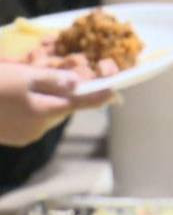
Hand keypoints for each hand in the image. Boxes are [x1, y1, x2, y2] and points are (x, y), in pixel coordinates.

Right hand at [0, 64, 114, 146]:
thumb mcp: (22, 76)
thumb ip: (52, 79)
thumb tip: (77, 83)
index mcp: (43, 112)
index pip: (79, 103)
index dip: (97, 96)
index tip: (115, 92)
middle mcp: (38, 129)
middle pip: (63, 108)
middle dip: (63, 94)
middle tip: (50, 78)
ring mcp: (26, 137)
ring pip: (49, 114)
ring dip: (48, 101)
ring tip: (29, 86)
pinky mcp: (15, 139)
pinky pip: (34, 121)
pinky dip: (34, 109)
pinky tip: (19, 98)